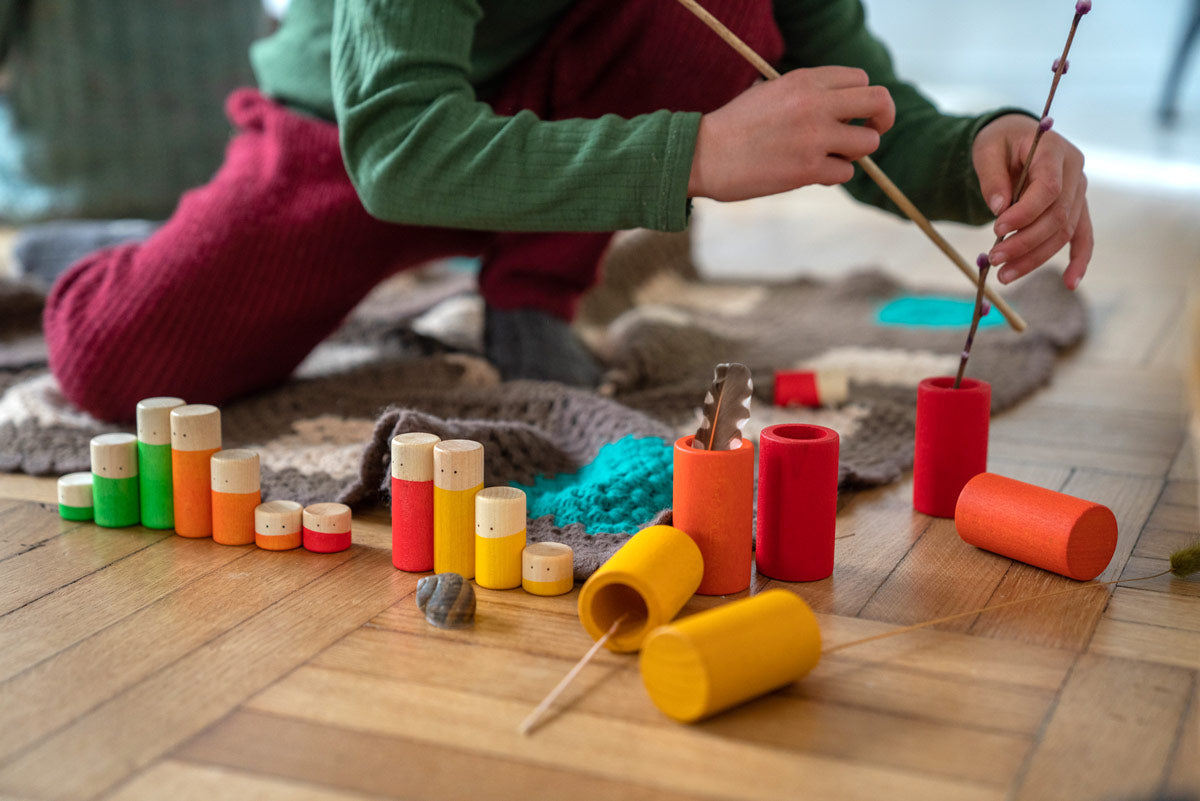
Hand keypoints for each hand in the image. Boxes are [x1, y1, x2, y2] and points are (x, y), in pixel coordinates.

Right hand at [688, 66, 894, 201]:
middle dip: (881, 119)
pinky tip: (811, 173)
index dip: (862, 99)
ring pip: (868, 143)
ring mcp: (815, 138)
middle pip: (879, 103)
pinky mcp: (808, 169)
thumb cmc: (735, 126)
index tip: (853, 113)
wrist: (705, 155)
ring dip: (854, 153)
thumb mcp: (771, 92)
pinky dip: (833, 175)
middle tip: (869, 131)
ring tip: (830, 157)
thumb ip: (807, 94)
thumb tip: (841, 109)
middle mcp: (815, 104)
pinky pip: (845, 173)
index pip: (861, 80)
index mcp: (805, 81)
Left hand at [972, 114, 1091, 288]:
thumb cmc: (1000, 143)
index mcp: (1054, 150)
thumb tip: (999, 208)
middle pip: (1057, 216)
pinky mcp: (1076, 209)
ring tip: (1004, 275)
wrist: (1016, 139)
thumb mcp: (987, 151)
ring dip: (1035, 257)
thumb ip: (992, 177)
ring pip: (1064, 232)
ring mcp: (1079, 192)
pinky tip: (1069, 283)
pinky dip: (1079, 260)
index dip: (1024, 213)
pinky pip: (1083, 237)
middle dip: (1024, 242)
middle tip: (994, 259)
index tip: (997, 227)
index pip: (1048, 188)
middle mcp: (1075, 172)